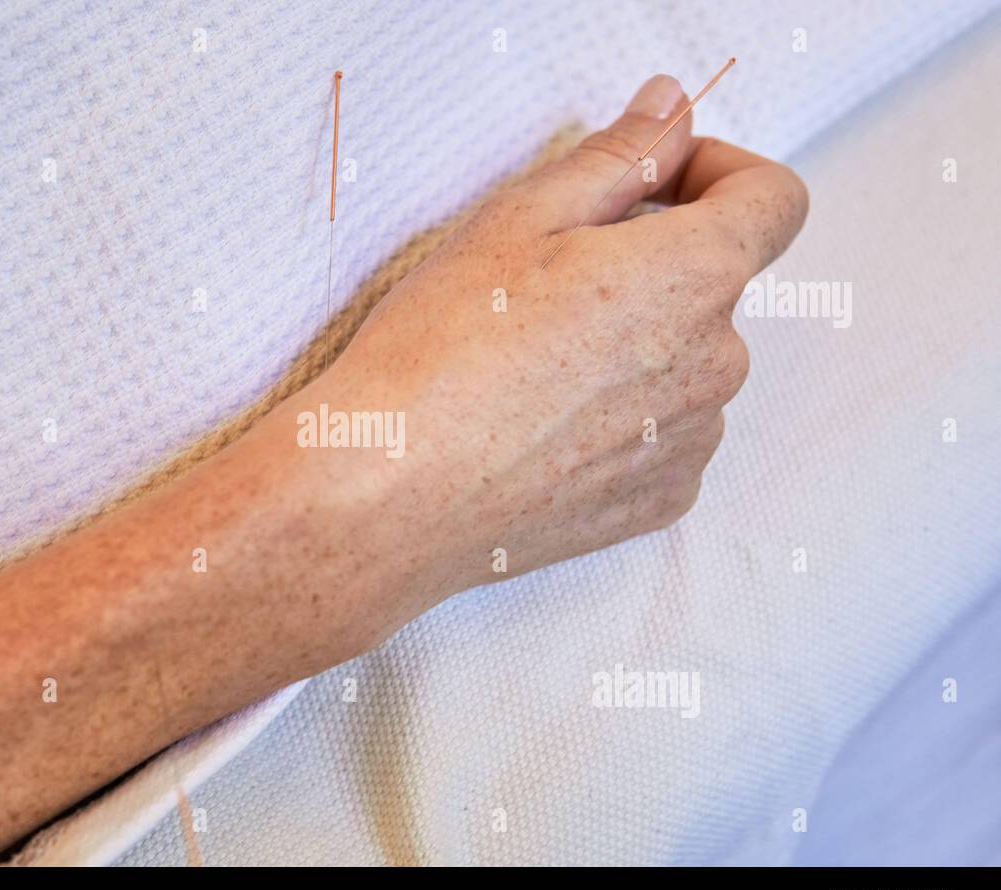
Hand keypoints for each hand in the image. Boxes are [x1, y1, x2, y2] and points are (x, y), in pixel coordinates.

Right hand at [292, 74, 808, 602]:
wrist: (392, 492)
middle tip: (550, 284)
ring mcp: (692, 440)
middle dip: (652, 265)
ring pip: (686, 362)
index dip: (718, 174)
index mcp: (693, 276)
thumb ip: (619, 156)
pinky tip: (545, 423)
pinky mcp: (659, 499)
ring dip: (636, 345)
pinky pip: (666, 434)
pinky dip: (625, 418)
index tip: (657, 186)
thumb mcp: (519, 219)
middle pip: (715, 285)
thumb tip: (672, 112)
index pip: (773, 201)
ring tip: (535, 366)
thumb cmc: (441, 352)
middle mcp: (716, 362)